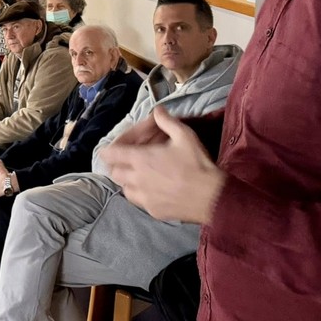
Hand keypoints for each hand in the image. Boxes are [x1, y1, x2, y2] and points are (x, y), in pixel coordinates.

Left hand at [101, 107, 225, 223]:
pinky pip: (138, 201)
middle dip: (118, 164)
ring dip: (127, 180)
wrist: (212, 198)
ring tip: (140, 174)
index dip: (108, 150)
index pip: (110, 154)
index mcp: (140, 159)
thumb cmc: (197, 164)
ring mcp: (143, 197)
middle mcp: (136, 179)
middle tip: (130, 159)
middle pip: (114, 172)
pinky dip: (139, 194)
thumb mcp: (184, 135)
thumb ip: (166, 121)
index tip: (115, 148)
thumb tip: (157, 110)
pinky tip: (151, 189)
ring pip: (124, 188)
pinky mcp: (152, 211)